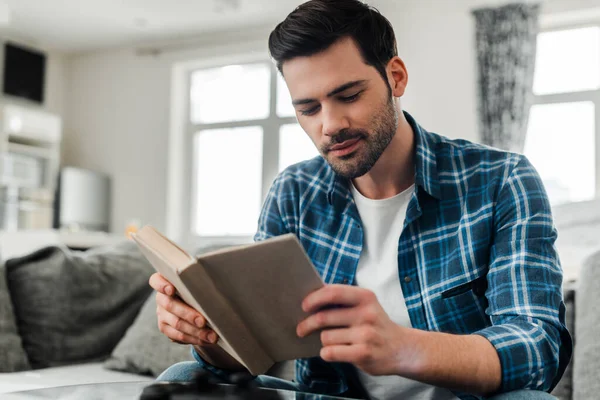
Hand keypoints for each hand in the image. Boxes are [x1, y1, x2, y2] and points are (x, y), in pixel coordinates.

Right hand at [149, 273, 218, 346]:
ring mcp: (161, 313)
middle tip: (203, 321)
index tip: (171, 290)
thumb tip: (220, 284)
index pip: (156, 281)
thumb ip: (202, 282)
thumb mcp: (200, 283)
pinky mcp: (165, 328)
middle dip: (188, 314)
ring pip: (176, 323)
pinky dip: (194, 338)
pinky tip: (206, 339)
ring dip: (196, 331)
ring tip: (212, 336)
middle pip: (170, 305)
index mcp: (166, 281)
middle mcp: (161, 297)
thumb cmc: (201, 289)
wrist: (197, 306)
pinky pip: (178, 336)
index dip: (162, 285)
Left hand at [297, 284, 413, 375]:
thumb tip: (310, 298)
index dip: (314, 298)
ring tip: (332, 342)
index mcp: (365, 297)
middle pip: (324, 317)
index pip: (333, 292)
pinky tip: (331, 352)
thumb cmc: (376, 325)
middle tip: (301, 329)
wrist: (402, 349)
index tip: (304, 306)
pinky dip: (326, 353)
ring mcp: (366, 334)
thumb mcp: (366, 305)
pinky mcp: (363, 354)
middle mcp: (367, 314)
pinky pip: (331, 352)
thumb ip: (343, 300)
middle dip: (307, 324)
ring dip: (324, 341)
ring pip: (326, 337)